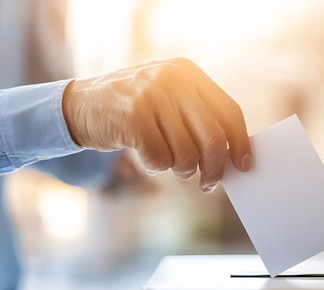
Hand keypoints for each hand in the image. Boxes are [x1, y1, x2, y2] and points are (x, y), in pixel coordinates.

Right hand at [62, 57, 251, 191]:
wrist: (79, 106)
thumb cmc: (134, 111)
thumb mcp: (168, 100)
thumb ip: (198, 117)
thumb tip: (233, 153)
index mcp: (188, 72)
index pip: (229, 111)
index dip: (240, 142)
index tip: (244, 165)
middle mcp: (173, 79)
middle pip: (214, 137)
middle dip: (216, 168)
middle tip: (209, 183)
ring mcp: (151, 95)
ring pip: (188, 153)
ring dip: (183, 170)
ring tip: (173, 166)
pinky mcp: (132, 117)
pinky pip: (161, 159)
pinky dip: (158, 167)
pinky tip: (148, 157)